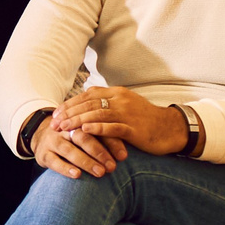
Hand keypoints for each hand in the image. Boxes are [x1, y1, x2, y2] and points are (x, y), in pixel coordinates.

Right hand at [31, 112, 125, 179]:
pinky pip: (54, 161)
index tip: (123, 156)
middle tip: (112, 167)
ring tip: (100, 173)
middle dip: (99, 152)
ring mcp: (53, 141)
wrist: (40, 135)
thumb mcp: (85, 132)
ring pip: (69, 149)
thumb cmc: (71, 137)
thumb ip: (104, 138)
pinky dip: (65, 168)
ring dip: (85, 161)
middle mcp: (65, 129)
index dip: (111, 142)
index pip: (96, 129)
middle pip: (83, 137)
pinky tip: (77, 175)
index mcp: (78, 121)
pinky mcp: (43, 154)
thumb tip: (127, 153)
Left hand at [53, 86, 191, 156]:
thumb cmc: (145, 118)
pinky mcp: (134, 129)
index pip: (87, 95)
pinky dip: (97, 129)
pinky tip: (84, 132)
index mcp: (117, 93)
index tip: (56, 114)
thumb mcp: (125, 104)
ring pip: (97, 115)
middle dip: (69, 114)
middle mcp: (121, 100)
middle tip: (54, 124)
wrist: (170, 128)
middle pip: (89, 104)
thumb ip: (106, 100)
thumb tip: (85, 96)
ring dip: (78, 122)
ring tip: (64, 129)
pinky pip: (113, 127)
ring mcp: (128, 114)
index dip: (70, 104)